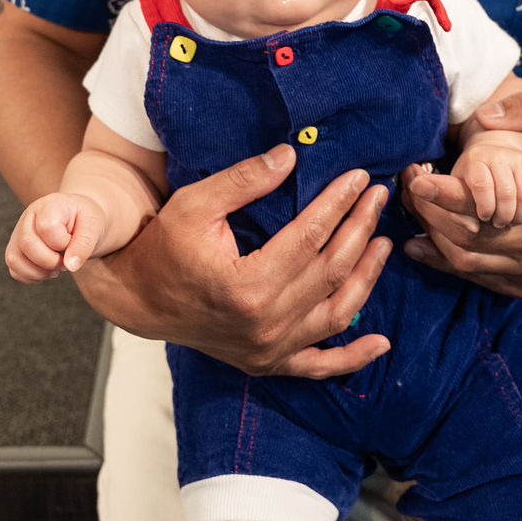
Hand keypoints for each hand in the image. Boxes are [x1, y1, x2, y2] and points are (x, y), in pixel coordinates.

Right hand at [6, 193, 110, 280]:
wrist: (80, 221)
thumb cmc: (86, 221)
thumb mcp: (94, 226)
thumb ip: (84, 244)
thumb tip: (71, 266)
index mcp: (50, 204)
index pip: (46, 227)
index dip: (62, 242)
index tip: (73, 242)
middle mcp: (29, 216)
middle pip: (27, 243)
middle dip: (50, 261)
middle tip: (66, 261)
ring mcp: (18, 232)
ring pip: (14, 259)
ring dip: (39, 272)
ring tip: (57, 267)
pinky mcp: (16, 248)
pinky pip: (14, 269)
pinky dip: (31, 277)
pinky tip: (48, 271)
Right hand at [75, 144, 393, 377]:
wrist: (137, 299)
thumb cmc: (163, 246)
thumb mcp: (195, 203)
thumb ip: (245, 180)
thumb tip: (291, 155)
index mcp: (247, 285)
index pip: (310, 237)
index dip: (338, 203)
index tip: (360, 178)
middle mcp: (264, 324)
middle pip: (330, 271)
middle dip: (360, 228)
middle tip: (379, 197)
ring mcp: (269, 349)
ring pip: (336, 313)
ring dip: (368, 278)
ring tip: (385, 242)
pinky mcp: (268, 362)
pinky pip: (318, 365)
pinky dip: (352, 358)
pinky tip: (381, 344)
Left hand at [404, 94, 521, 297]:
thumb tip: (484, 114)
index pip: (487, 205)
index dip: (446, 194)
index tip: (417, 178)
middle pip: (468, 236)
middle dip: (429, 212)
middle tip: (406, 185)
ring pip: (465, 260)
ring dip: (430, 234)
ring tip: (410, 206)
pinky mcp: (521, 283)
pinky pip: (471, 275)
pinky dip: (441, 259)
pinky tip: (419, 240)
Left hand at [448, 141, 521, 226]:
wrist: (493, 154)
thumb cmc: (472, 178)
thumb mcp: (459, 189)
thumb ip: (458, 208)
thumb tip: (473, 228)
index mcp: (475, 160)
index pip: (482, 185)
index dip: (485, 207)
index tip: (483, 217)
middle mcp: (498, 155)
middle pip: (507, 193)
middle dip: (503, 216)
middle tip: (498, 223)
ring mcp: (519, 158)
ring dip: (519, 216)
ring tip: (510, 221)